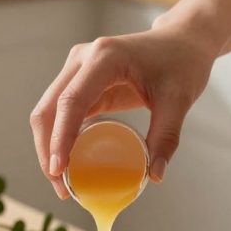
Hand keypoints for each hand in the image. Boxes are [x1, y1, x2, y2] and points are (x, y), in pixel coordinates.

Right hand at [30, 21, 216, 197]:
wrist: (182, 42)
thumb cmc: (182, 64)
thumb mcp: (179, 100)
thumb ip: (166, 137)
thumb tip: (155, 175)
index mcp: (105, 58)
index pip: (71, 100)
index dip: (60, 137)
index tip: (59, 170)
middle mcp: (83, 59)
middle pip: (49, 108)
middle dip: (48, 150)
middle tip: (62, 189)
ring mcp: (77, 69)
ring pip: (48, 112)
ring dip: (49, 148)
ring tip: (63, 184)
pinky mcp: (80, 81)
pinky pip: (61, 113)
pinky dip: (60, 139)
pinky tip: (69, 165)